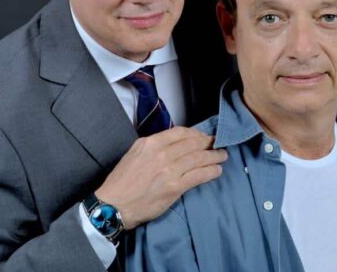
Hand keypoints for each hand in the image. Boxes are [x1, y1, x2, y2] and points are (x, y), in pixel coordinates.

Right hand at [94, 126, 227, 229]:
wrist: (114, 205)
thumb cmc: (122, 182)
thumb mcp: (134, 154)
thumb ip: (153, 147)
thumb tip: (172, 144)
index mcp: (150, 143)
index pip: (180, 132)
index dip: (196, 133)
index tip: (202, 137)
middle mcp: (161, 153)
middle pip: (192, 144)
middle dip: (208, 143)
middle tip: (217, 144)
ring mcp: (169, 170)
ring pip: (198, 158)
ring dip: (214, 156)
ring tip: (222, 156)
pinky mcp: (175, 187)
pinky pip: (199, 175)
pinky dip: (211, 171)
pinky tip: (217, 170)